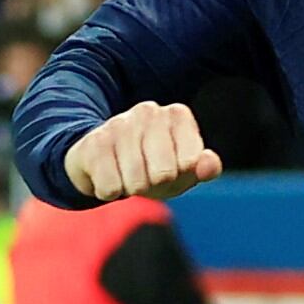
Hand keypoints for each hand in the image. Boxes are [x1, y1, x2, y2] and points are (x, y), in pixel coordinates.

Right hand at [65, 100, 221, 200]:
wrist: (101, 162)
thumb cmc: (152, 167)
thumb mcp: (183, 171)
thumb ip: (204, 168)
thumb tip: (209, 164)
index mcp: (177, 115)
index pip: (190, 163)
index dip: (180, 177)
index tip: (172, 169)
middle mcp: (149, 111)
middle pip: (163, 174)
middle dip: (154, 186)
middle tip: (146, 176)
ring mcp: (119, 123)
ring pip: (135, 182)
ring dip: (131, 189)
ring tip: (126, 175)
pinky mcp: (94, 142)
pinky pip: (110, 187)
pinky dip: (109, 192)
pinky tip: (107, 175)